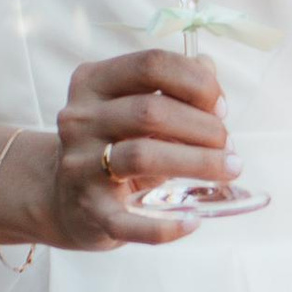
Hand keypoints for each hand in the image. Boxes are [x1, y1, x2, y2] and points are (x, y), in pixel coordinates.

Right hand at [36, 46, 234, 250]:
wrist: (63, 196)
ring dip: (199, 162)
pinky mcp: (88, 210)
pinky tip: (193, 221)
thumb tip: (209, 70)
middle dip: (204, 126)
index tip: (220, 107)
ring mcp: (80, 165)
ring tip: (228, 171)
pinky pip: (128, 222)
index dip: (196, 82)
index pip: (151, 64)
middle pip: (151, 111)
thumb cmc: (115, 144)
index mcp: (93, 82)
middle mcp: (80, 119)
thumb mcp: (136, 106)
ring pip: (143, 156)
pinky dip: (165, 226)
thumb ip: (174, 85)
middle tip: (228, 144)